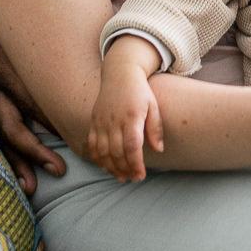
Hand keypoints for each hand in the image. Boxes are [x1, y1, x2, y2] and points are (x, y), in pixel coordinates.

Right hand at [85, 48, 164, 182]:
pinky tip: (106, 166)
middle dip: (125, 169)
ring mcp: (101, 121)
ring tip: (121, 176)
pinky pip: (92, 145)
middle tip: (133, 178)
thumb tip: (158, 150)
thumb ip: (155, 128)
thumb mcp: (153, 105)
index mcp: (131, 116)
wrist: (120, 72)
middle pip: (116, 153)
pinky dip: (98, 159)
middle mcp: (114, 120)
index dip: (136, 164)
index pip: (132, 146)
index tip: (141, 175)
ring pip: (102, 152)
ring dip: (111, 168)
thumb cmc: (140, 91)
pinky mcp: (93, 121)